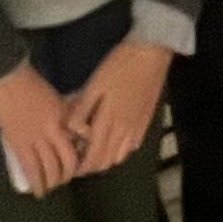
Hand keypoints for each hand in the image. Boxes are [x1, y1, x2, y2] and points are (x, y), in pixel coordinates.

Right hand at [0, 63, 80, 195]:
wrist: (7, 78)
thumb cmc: (30, 83)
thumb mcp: (56, 98)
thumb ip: (64, 115)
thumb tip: (71, 130)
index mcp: (66, 117)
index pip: (81, 142)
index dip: (83, 156)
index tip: (82, 163)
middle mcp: (55, 130)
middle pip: (68, 159)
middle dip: (69, 174)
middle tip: (66, 179)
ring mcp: (36, 138)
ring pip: (50, 167)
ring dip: (53, 181)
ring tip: (51, 187)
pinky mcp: (19, 143)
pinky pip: (30, 167)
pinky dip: (36, 181)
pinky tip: (38, 191)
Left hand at [65, 38, 171, 174]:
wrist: (150, 55)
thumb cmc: (118, 67)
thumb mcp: (93, 85)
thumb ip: (81, 110)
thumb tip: (72, 131)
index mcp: (108, 122)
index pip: (93, 157)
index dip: (82, 166)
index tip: (72, 165)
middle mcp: (124, 131)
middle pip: (107, 161)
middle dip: (92, 165)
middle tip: (80, 159)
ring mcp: (137, 128)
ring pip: (121, 156)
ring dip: (107, 159)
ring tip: (95, 150)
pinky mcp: (146, 122)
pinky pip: (133, 146)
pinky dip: (121, 150)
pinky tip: (115, 140)